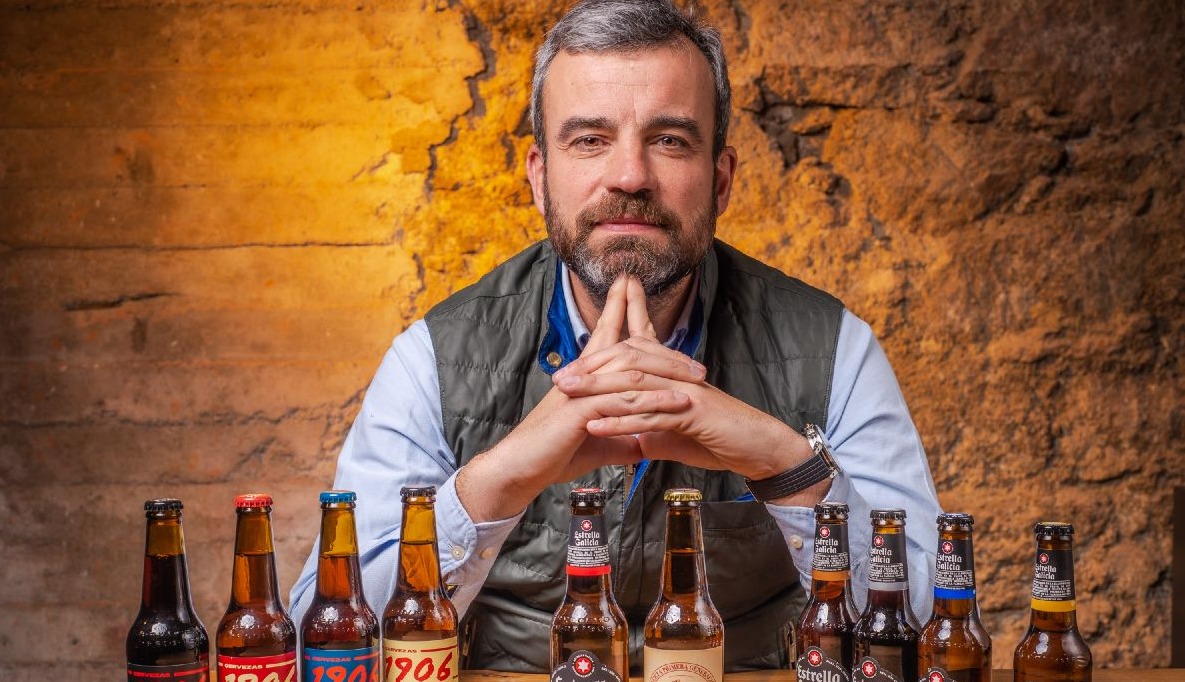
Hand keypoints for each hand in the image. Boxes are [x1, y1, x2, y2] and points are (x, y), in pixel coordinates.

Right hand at [455, 278, 692, 521]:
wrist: (522, 468)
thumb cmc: (555, 454)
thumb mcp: (598, 444)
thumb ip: (621, 437)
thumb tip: (643, 442)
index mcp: (587, 379)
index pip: (605, 336)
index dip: (619, 310)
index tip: (631, 289)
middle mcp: (585, 376)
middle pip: (627, 346)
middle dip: (662, 345)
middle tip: (694, 352)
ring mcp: (583, 391)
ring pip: (632, 372)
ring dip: (668, 373)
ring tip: (698, 379)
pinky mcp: (581, 410)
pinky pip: (624, 400)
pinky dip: (653, 400)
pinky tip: (677, 402)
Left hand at [552, 280, 817, 489]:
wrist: (760, 449)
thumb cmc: (721, 440)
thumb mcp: (679, 436)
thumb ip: (655, 433)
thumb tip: (633, 440)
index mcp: (671, 377)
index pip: (632, 356)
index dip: (600, 359)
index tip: (569, 369)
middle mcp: (675, 377)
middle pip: (626, 360)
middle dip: (590, 367)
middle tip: (559, 376)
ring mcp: (684, 391)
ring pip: (633, 382)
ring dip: (596, 389)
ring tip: (567, 394)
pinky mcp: (692, 413)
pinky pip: (649, 414)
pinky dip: (619, 420)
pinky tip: (596, 425)